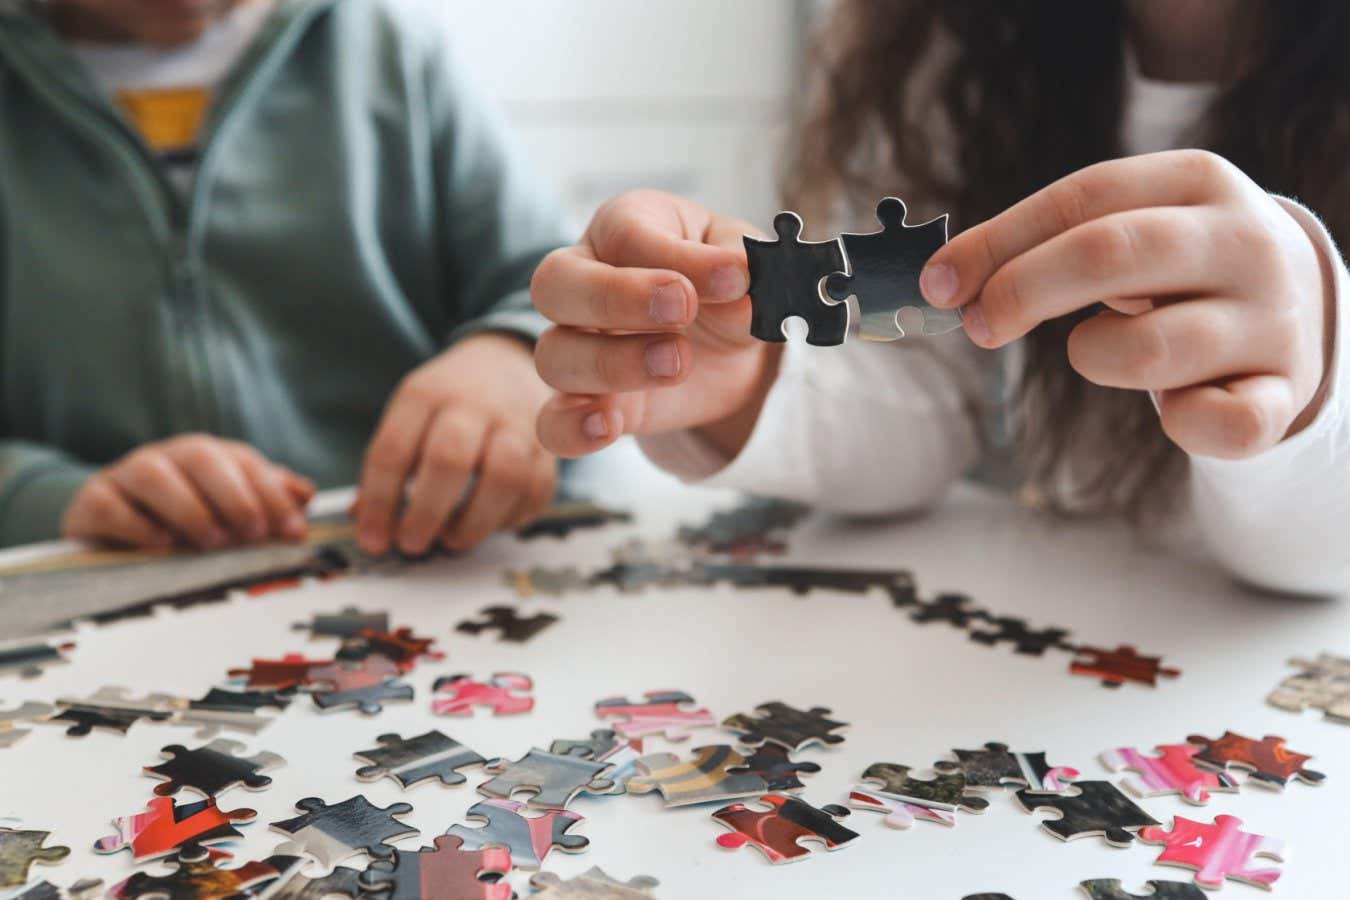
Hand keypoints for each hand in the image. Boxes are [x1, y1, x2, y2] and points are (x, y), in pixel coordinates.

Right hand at [63, 435, 314, 549]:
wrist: (111, 525)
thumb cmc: (184, 519)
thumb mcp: (230, 510)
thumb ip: (268, 499)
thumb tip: (305, 494)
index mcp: (208, 456)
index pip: (245, 462)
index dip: (272, 494)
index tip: (292, 531)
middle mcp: (168, 458)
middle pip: (201, 456)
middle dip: (234, 495)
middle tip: (253, 534)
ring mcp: (126, 475)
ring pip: (153, 474)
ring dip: (187, 507)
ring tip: (211, 541)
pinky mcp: (92, 500)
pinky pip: (109, 504)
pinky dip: (136, 524)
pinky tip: (161, 545)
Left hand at [354, 332, 556, 554]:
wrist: (507, 363)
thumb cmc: (449, 404)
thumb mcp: (409, 417)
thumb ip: (388, 469)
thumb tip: (369, 527)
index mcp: (426, 394)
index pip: (394, 450)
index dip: (379, 502)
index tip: (372, 539)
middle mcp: (475, 403)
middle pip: (450, 459)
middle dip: (427, 513)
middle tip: (411, 544)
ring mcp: (518, 423)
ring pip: (505, 477)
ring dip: (474, 522)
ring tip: (453, 539)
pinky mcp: (549, 447)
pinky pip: (537, 491)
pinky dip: (510, 519)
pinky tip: (489, 524)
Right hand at [532, 190, 773, 457]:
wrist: (730, 346)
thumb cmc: (725, 284)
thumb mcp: (741, 263)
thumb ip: (737, 267)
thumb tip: (738, 277)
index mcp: (624, 228)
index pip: (625, 233)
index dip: (673, 256)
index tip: (732, 277)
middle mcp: (585, 282)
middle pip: (555, 283)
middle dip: (615, 296)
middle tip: (682, 308)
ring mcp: (578, 345)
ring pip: (554, 354)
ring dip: (612, 363)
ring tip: (677, 364)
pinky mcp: (588, 403)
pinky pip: (552, 421)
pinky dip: (571, 428)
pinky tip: (606, 427)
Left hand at [921, 150, 1332, 458]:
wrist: (1299, 303)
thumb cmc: (1176, 268)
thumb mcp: (1127, 230)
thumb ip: (1043, 246)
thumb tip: (943, 283)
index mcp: (1195, 181)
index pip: (1082, 199)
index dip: (998, 242)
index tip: (937, 283)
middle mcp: (1242, 240)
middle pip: (1112, 253)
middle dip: (1024, 289)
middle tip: (979, 325)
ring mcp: (1271, 317)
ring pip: (1154, 347)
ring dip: (1096, 357)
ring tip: (1095, 351)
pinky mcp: (1285, 391)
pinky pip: (1228, 424)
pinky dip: (1185, 425)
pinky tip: (1173, 408)